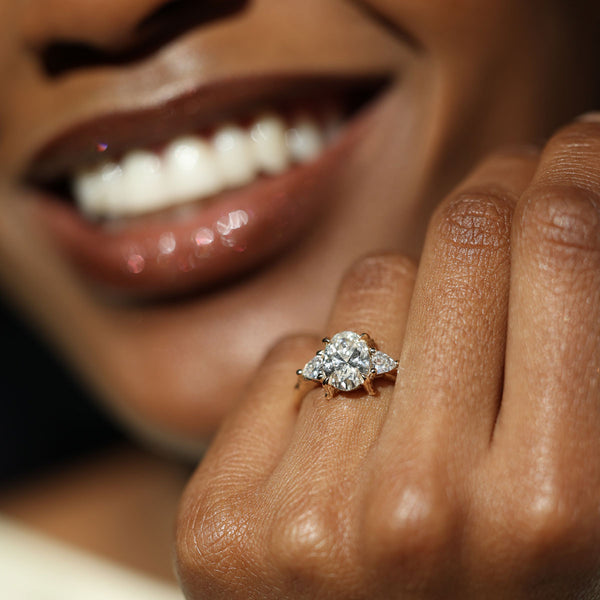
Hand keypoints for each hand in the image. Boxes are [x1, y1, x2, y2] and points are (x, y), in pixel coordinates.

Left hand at [175, 115, 599, 598]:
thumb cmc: (493, 592)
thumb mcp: (567, 493)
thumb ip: (567, 363)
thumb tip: (560, 224)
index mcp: (547, 511)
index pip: (559, 253)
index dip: (575, 171)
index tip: (576, 144)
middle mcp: (415, 512)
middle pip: (458, 244)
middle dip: (495, 195)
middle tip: (508, 188)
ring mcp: (304, 516)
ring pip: (367, 286)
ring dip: (405, 298)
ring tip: (421, 366)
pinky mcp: (222, 516)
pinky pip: (290, 351)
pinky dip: (324, 368)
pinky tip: (343, 429)